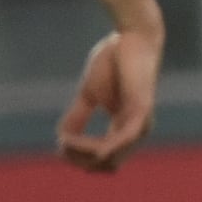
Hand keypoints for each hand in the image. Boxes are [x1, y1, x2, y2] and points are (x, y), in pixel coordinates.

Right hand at [58, 22, 159, 170]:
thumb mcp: (88, 95)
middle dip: (81, 160)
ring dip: (85, 152)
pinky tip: (88, 148)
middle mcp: (135, 130)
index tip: (59, 148)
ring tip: (65, 142)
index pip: (104, 157)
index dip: (80, 158)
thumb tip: (62, 138)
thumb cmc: (112, 63)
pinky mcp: (141, 110)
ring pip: (112, 154)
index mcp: (124, 127)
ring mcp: (141, 122)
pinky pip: (123, 138)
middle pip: (108, 163)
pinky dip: (104, 147)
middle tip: (61, 147)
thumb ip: (78, 117)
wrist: (131, 38)